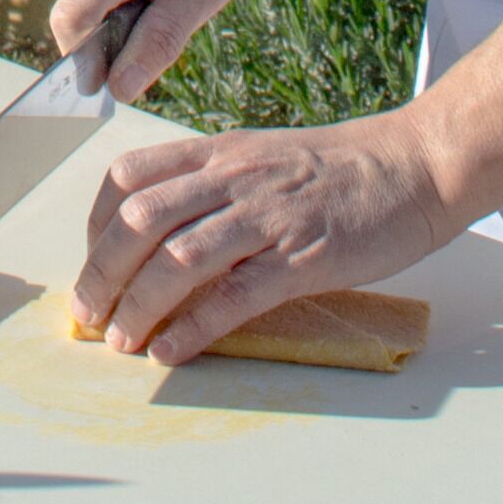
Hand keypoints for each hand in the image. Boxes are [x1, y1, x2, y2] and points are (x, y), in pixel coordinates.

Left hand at [72, 110, 449, 363]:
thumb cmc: (341, 169)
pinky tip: (171, 350)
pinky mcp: (304, 257)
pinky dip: (194, 326)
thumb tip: (162, 228)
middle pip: (139, 219)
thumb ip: (212, 185)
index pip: (128, 176)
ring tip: (121, 340)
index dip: (95, 222)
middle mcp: (233, 179)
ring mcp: (268, 217)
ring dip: (138, 304)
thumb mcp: (262, 158)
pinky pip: (235, 295)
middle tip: (87, 313)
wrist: (414, 167)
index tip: (91, 260)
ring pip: (178, 258)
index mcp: (218, 153)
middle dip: (101, 270)